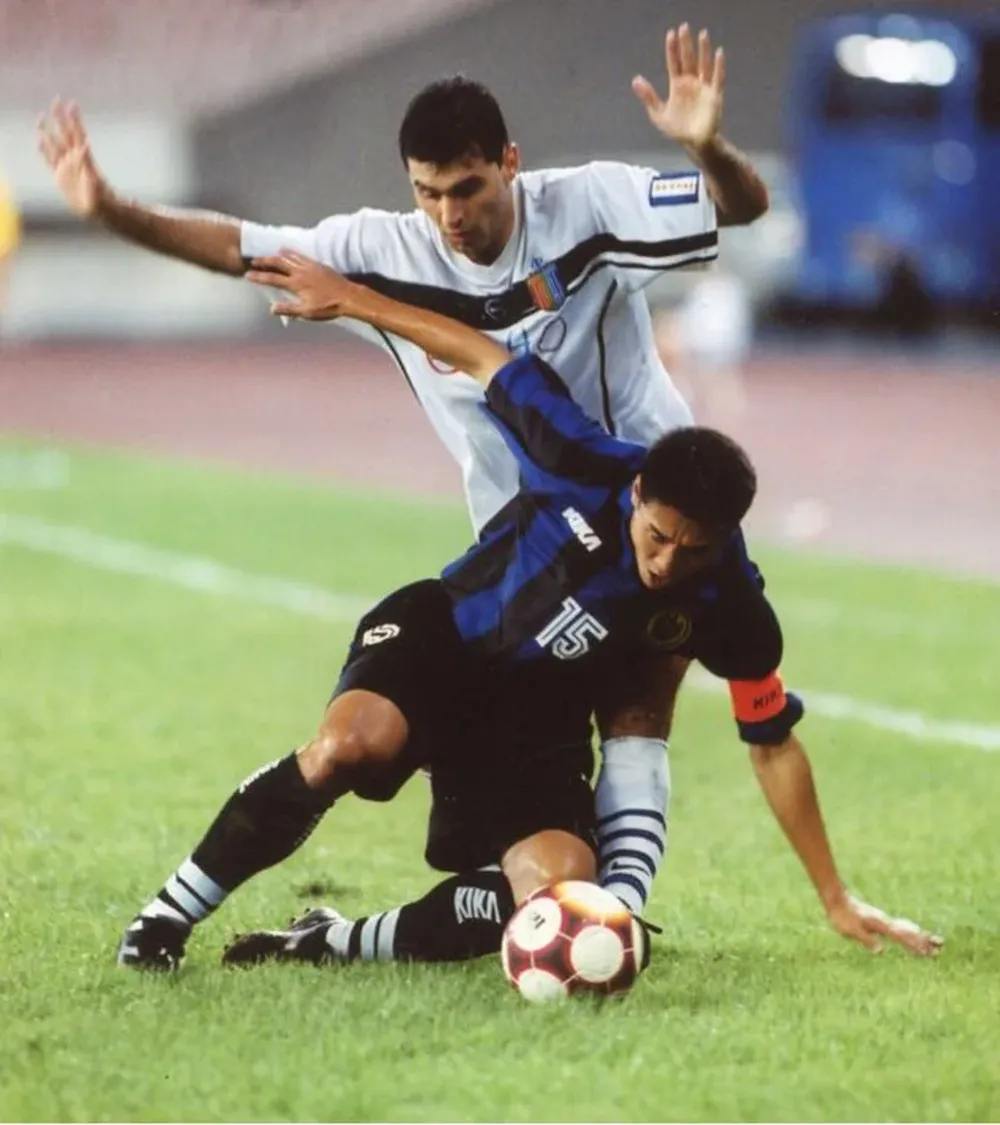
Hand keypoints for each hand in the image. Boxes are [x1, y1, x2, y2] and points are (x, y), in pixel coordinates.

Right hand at [38, 99, 105, 218]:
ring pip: (55, 143)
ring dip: (47, 130)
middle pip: (65, 133)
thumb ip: (87, 161)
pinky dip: (44, 150)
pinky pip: (50, 160)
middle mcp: (74, 158)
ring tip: (40, 117)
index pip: (78, 133)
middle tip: (56, 99)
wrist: (98, 210)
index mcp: (84, 157)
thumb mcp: (95, 179)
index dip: (75, 119)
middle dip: (60, 117)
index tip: (71, 104)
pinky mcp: (60, 176)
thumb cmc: (101, 198)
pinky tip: (38, 141)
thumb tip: (85, 144)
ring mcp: (66, 166)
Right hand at [245, 251, 357, 319]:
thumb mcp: (307, 313)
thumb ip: (289, 309)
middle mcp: (300, 272)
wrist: (348, 296)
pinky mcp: (318, 264)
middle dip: (264, 261)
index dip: (259, 277)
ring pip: (289, 256)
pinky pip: (301, 255)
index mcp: (296, 284)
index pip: (272, 279)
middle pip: (278, 263)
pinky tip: (288, 250)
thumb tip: (272, 308)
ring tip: (269, 254)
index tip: (248, 275)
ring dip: (277, 255)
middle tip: (254, 261)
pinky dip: (292, 252)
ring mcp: (310, 266)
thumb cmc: (328, 307)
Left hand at [632, 24, 724, 151]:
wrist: (694, 144)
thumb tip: (635, 80)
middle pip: (688, 60)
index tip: (670, 34)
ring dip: (703, 50)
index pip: (674, 63)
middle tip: (684, 27)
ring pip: (704, 65)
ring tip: (702, 34)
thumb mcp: (659, 114)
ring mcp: (703, 88)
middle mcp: (691, 83)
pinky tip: (718, 53)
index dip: (672, 49)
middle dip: (686, 44)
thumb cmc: (677, 129)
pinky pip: (717, 78)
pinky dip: (719, 67)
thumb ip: (649, 97)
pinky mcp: (715, 95)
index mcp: (677, 86)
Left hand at [827, 893, 943, 957]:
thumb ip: (866, 939)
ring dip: (921, 935)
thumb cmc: (842, 917)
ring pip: (907, 928)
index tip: (928, 953)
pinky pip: (901, 928)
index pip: (901, 937)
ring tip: (936, 941)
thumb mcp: (851, 931)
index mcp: (880, 925)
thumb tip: (880, 950)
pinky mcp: (880, 921)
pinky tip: (915, 934)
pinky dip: (912, 932)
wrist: (837, 899)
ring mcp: (884, 920)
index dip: (915, 945)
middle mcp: (885, 921)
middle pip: (909, 931)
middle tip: (941, 947)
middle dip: (924, 940)